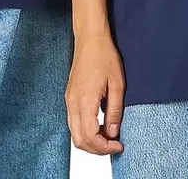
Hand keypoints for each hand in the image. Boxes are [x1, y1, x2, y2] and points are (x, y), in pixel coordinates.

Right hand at [66, 32, 125, 155]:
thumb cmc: (104, 55)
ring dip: (90, 140)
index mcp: (85, 100)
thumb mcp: (117, 84)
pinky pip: (73, 122)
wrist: (90, 38)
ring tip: (107, 135)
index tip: (118, 145)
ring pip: (74, 133)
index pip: (90, 137)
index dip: (105, 147)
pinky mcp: (69, 96)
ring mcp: (69, 99)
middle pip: (78, 140)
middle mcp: (73, 102)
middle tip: (113, 144)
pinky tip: (98, 124)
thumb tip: (112, 133)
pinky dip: (85, 130)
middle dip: (96, 149)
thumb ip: (114, 111)